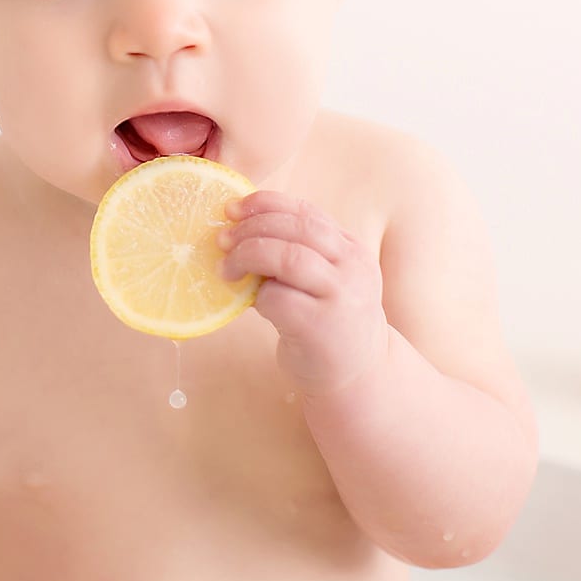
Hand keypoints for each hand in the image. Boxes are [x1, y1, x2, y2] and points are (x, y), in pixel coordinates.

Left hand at [218, 189, 388, 397]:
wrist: (358, 376)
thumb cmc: (328, 322)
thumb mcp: (323, 280)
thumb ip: (296, 254)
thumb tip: (234, 230)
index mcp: (351, 249)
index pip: (307, 212)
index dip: (266, 204)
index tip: (233, 208)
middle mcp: (353, 268)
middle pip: (297, 229)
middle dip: (252, 229)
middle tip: (222, 239)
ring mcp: (341, 297)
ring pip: (290, 258)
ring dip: (249, 256)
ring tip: (227, 269)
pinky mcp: (322, 328)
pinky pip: (280, 299)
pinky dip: (259, 297)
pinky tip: (254, 304)